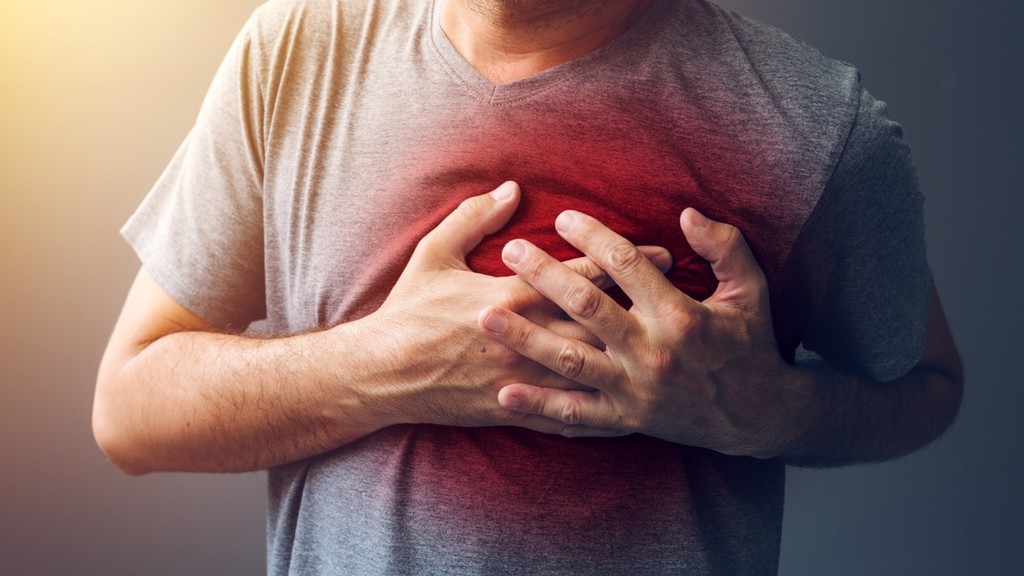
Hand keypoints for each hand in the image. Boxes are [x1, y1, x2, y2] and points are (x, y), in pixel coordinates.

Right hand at [364, 182, 673, 434]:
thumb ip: (474, 217)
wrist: (382, 373)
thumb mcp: (434, 253)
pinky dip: (602, 411)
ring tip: (670, 345)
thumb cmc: (408, 310)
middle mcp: (524, 338)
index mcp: (509, 296)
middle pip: (598, 319)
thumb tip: (512, 187)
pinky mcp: (515, 408)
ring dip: (632, 355)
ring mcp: (522, 378)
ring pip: (591, 369)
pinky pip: (567, 414)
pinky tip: (633, 407)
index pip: (579, 274)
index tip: (659, 251)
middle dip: (643, 304)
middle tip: (682, 293)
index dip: (622, 259)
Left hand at [478, 208, 802, 456]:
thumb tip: (686, 213)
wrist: (759, 416)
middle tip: (510, 251)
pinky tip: (505, 394)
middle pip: (586, 307)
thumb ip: (724, 246)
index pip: (626, 265)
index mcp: (680, 314)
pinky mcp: (627, 418)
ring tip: (487, 316)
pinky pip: (577, 414)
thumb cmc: (751, 343)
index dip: (591, 237)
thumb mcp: (751, 289)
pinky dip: (540, 406)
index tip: (561, 217)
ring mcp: (636, 389)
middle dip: (544, 276)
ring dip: (526, 337)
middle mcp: (653, 351)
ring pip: (570, 360)